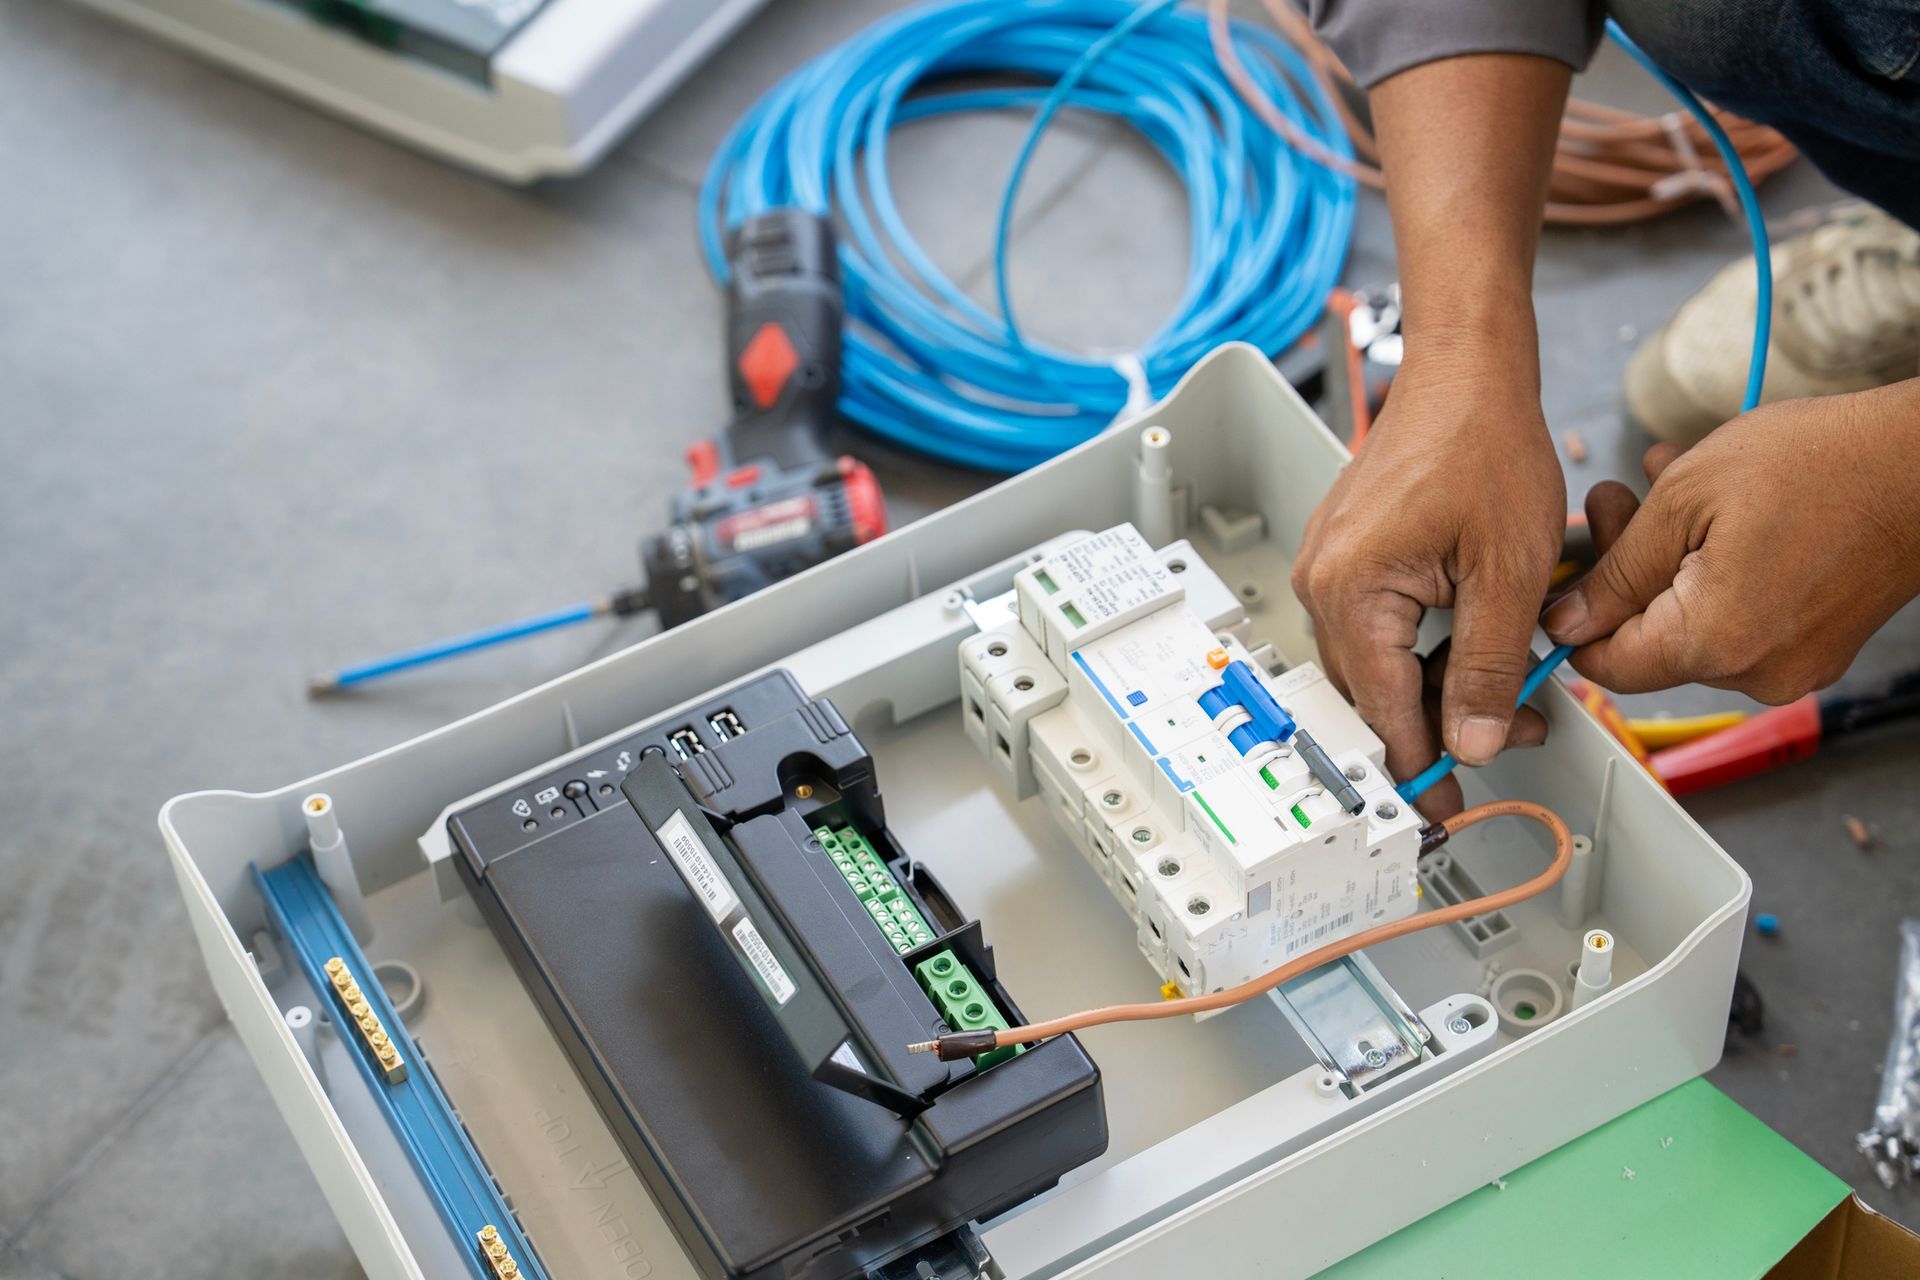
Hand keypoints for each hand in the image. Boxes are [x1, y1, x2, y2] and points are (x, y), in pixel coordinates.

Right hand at [1293, 358, 1564, 816]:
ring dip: (1441, 686)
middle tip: (1516, 731)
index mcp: (1351, 592)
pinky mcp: (1350, 556)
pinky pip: (1380, 627)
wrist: (1466, 372)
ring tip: (1517, 687)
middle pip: (1374, 694)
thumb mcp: (1510, 573)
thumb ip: (1491, 667)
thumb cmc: (1484, 444)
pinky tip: (1481, 644)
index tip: (1444, 811)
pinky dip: (1429, 648)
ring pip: (1380, 664)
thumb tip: (1477, 742)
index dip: (1421, 767)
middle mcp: (1324, 584)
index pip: (1383, 711)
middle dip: (1444, 725)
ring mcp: (1331, 568)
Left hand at [1545, 383, 1919, 700]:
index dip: (1575, 617)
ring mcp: (1792, 665)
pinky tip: (1713, 510)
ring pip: (1693, 623)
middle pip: (1649, 639)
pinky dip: (1713, 569)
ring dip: (1666, 557)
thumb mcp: (1684, 500)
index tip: (1569, 571)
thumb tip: (1565, 622)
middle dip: (1623, 567)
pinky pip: (1740, 617)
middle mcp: (1755, 673)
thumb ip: (1615, 571)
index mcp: (1714, 644)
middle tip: (1614, 498)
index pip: (1606, 665)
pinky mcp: (1817, 647)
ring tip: (1665, 483)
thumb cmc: (1819, 465)